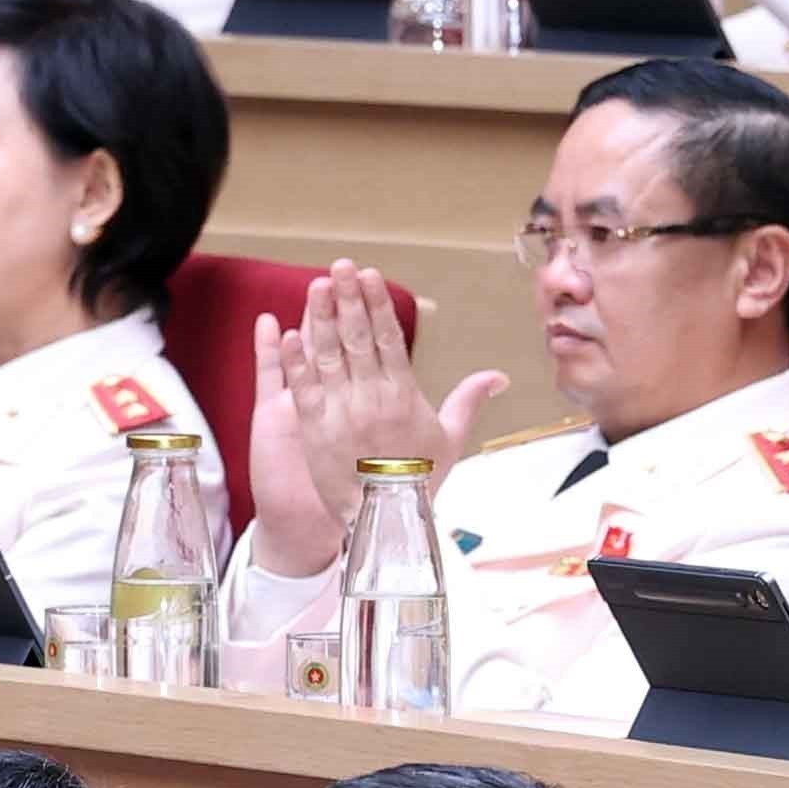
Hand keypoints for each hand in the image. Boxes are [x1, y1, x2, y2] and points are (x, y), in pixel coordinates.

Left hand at [242, 265, 503, 578]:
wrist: (386, 521)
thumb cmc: (419, 481)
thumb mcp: (450, 440)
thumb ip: (469, 401)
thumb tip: (499, 376)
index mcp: (403, 395)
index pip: (388, 338)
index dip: (376, 304)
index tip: (369, 275)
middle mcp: (371, 397)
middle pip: (357, 337)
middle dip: (348, 298)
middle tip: (340, 266)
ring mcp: (340, 412)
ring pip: (328, 355)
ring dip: (321, 318)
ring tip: (317, 286)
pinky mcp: (314, 430)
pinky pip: (302, 388)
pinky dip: (296, 361)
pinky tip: (289, 333)